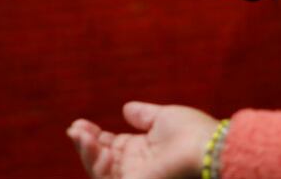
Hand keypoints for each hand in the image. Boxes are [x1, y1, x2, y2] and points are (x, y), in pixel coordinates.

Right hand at [67, 102, 215, 178]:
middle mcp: (137, 168)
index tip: (81, 123)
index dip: (94, 136)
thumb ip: (143, 116)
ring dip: (85, 151)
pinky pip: (103, 177)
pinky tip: (88, 141)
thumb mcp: (163, 119)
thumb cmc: (192, 133)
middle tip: (74, 127)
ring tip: (78, 132)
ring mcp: (134, 178)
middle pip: (101, 160)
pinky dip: (92, 159)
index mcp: (144, 152)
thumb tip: (126, 109)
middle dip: (85, 144)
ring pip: (98, 171)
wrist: (206, 149)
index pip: (111, 147)